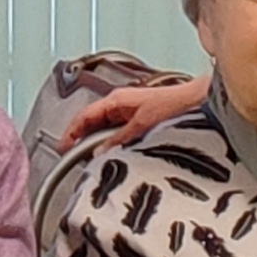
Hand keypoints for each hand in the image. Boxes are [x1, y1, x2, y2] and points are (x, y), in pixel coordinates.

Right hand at [63, 74, 208, 145]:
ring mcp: (126, 110)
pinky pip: (113, 130)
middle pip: (90, 121)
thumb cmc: (171, 104)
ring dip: (93, 140)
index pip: (84, 116)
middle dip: (78, 137)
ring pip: (101, 126)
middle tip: (70, 155)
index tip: (62, 146)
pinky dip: (107, 140)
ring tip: (86, 156)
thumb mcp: (141, 125)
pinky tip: (108, 151)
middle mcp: (118, 103)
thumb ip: (118, 139)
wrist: (193, 100)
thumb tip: (100, 152)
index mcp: (115, 100)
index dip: (70, 131)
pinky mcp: (135, 117)